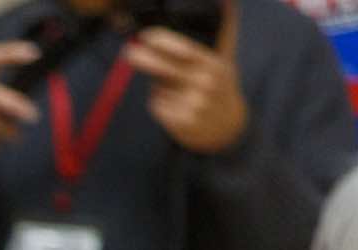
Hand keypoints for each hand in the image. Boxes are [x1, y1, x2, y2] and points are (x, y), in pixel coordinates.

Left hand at [124, 13, 247, 154]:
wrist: (228, 129)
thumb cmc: (221, 87)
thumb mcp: (226, 59)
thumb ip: (224, 31)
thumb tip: (229, 1)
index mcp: (214, 65)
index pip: (184, 49)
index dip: (162, 41)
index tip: (146, 35)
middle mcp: (204, 84)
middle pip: (165, 68)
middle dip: (144, 58)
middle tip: (128, 52)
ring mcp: (192, 105)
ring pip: (158, 88)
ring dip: (158, 85)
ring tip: (174, 89)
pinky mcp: (180, 123)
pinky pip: (157, 105)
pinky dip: (159, 102)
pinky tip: (173, 104)